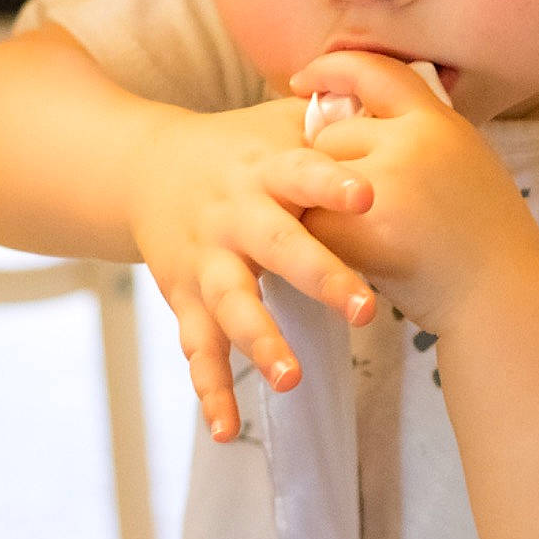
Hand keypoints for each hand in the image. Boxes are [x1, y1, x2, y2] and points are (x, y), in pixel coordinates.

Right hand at [132, 98, 377, 440]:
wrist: (144, 168)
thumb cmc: (239, 147)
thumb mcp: (277, 124)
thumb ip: (331, 122)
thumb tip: (393, 107)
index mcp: (264, 169)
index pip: (303, 172)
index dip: (332, 184)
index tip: (369, 197)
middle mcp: (233, 215)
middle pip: (275, 246)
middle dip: (319, 277)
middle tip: (364, 310)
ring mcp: (205, 260)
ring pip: (232, 306)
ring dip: (261, 343)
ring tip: (292, 378)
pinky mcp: (183, 297)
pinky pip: (197, 349)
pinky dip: (210, 390)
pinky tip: (226, 431)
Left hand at [288, 53, 538, 333]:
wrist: (503, 298)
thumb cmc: (484, 238)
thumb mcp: (464, 162)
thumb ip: (418, 137)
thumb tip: (350, 115)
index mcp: (439, 121)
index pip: (374, 71)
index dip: (332, 70)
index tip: (303, 81)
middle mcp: (412, 142)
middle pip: (332, 132)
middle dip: (328, 166)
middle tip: (359, 206)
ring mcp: (383, 184)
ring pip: (314, 176)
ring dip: (321, 202)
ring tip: (361, 233)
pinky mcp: (359, 231)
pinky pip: (312, 222)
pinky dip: (321, 241)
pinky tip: (354, 258)